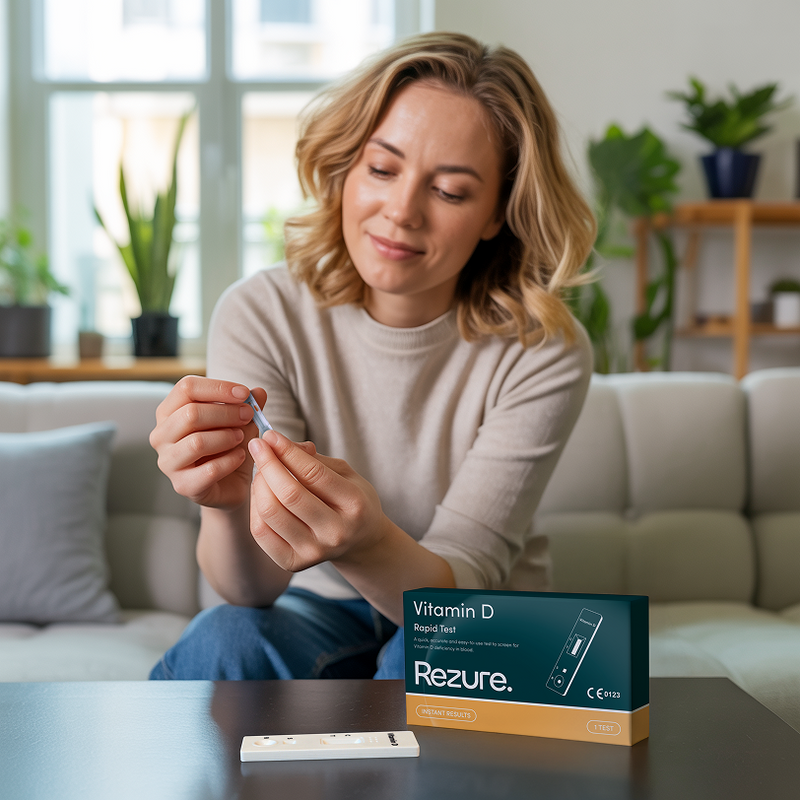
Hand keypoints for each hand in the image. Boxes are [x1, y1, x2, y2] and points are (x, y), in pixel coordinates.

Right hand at [149, 376, 266, 509]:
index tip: (244, 394)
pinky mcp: (182, 485)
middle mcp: (162, 435)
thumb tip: (259, 392)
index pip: (186, 387)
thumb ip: (247, 405)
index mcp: (169, 411)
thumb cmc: (229, 447)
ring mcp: (168, 462)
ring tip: (241, 437)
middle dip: (226, 413)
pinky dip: (231, 460)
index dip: (218, 388)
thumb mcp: (240, 421)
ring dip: (226, 437)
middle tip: (248, 416)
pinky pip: (209, 470)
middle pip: (190, 414)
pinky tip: (241, 456)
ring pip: (196, 443)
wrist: (230, 485)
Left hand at [247, 430, 387, 571]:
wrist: (359, 542)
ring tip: (262, 470)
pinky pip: (261, 532)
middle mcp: (336, 532)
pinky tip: (261, 493)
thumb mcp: (345, 474)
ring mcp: (314, 552)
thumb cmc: (351, 501)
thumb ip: (314, 459)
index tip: (270, 435)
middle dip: (267, 464)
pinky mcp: (293, 564)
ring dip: (259, 484)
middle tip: (257, 445)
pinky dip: (255, 506)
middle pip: (289, 494)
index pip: (314, 474)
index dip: (287, 451)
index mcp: (354, 505)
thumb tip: (279, 444)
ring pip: (271, 513)